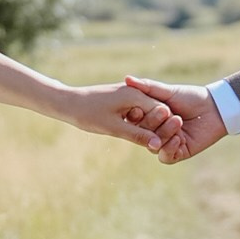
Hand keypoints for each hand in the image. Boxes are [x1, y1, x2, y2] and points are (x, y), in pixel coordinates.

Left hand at [69, 82, 189, 154]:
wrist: (67, 102)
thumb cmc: (88, 114)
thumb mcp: (113, 127)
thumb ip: (137, 136)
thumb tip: (157, 146)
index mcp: (135, 95)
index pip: (162, 111)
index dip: (167, 128)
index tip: (172, 143)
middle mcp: (134, 92)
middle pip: (156, 112)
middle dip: (160, 128)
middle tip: (165, 145)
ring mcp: (128, 95)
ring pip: (147, 113)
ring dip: (149, 127)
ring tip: (151, 142)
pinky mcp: (122, 100)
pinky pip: (137, 113)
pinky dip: (139, 124)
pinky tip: (137, 135)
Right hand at [126, 77, 227, 162]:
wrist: (215, 107)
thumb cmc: (191, 97)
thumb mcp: (168, 92)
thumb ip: (148, 87)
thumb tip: (126, 79)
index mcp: (151, 118)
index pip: (135, 121)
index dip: (135, 116)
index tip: (138, 109)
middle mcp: (156, 132)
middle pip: (143, 134)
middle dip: (153, 123)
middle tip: (166, 111)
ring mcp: (167, 143)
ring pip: (154, 146)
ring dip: (164, 134)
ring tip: (178, 121)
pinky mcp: (179, 153)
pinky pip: (166, 157)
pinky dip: (169, 148)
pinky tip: (179, 137)